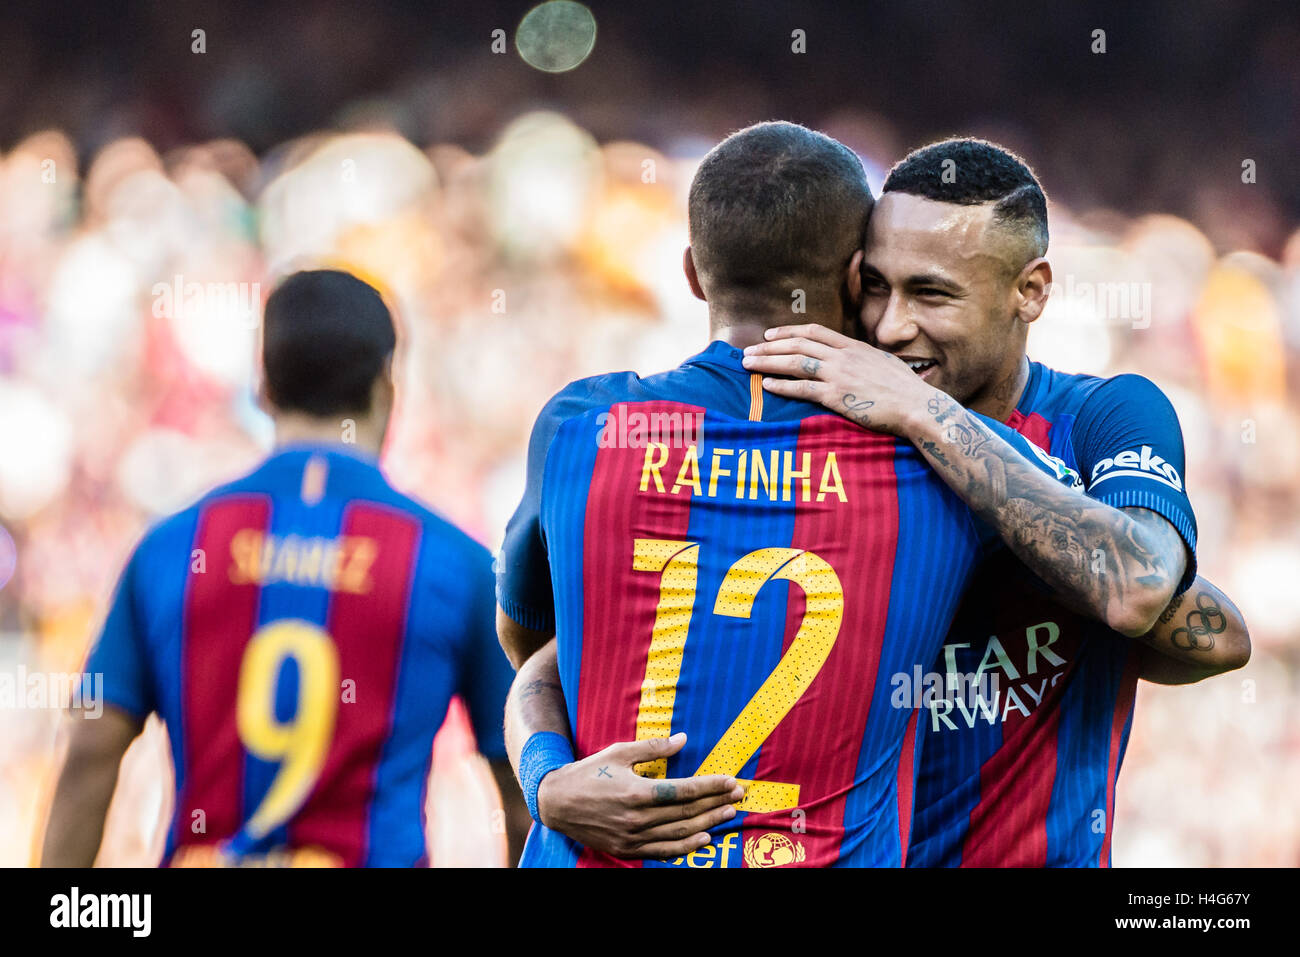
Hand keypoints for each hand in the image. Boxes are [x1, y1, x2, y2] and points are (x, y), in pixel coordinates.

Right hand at [537, 732, 745, 858]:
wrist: (556, 802)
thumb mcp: (619, 752)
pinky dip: (686, 846)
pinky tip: (703, 838)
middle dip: (716, 803)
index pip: (684, 790)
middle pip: (687, 812)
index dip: (711, 785)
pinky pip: (663, 851)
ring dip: (708, 823)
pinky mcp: (627, 850)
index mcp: (637, 792)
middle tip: (738, 795)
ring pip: (680, 833)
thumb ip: (653, 748)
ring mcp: (632, 838)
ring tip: (727, 814)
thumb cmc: (588, 772)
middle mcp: (637, 818)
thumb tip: (683, 740)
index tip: (730, 780)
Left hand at [741, 324, 936, 435]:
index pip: (814, 332)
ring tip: (748, 364)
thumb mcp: (884, 363)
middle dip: (769, 346)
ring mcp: (840, 374)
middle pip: (798, 344)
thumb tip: (856, 360)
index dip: (788, 332)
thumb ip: (864, 359)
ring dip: (768, 362)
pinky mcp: (837, 396)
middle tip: (748, 350)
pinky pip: (803, 389)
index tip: (770, 335)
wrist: (918, 406)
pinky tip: (767, 386)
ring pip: (795, 363)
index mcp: (854, 346)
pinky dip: (782, 386)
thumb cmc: (906, 390)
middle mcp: (844, 356)